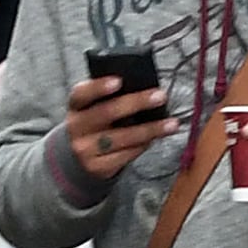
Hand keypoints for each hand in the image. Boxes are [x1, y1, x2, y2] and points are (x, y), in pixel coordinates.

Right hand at [60, 70, 174, 184]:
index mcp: (76, 107)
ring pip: (122, 137)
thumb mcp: (93, 108)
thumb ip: (110, 98)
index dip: (98, 87)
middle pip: (106, 113)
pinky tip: (155, 139)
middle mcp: (76, 127)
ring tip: (172, 124)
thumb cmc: (95, 125)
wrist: (78, 158)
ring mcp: (85, 149)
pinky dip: (143, 145)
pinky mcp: (97, 167)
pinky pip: (126, 155)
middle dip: (136, 103)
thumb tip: (143, 88)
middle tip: (160, 96)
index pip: (82, 93)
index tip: (119, 81)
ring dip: (150, 129)